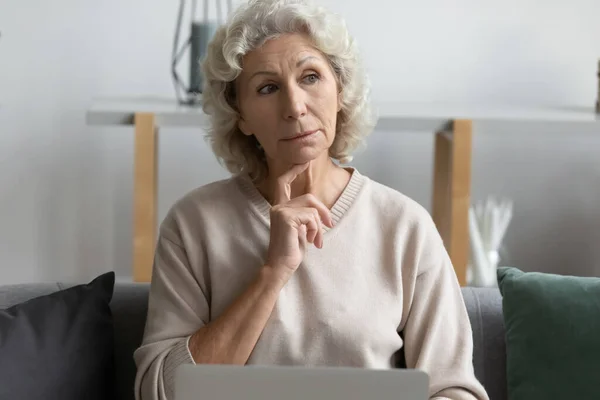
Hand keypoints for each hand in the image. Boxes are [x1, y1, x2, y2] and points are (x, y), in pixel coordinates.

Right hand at [265, 163, 333, 278]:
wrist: (280, 267)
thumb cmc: (291, 251)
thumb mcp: (300, 229)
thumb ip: (305, 216)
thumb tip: (320, 212)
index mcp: (279, 208)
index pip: (282, 182)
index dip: (293, 171)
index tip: (304, 162)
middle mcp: (277, 207)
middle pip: (308, 197)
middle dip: (323, 211)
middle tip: (330, 225)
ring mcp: (280, 211)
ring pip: (311, 208)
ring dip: (319, 225)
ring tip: (316, 240)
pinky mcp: (286, 218)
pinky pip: (311, 217)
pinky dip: (316, 230)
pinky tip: (312, 241)